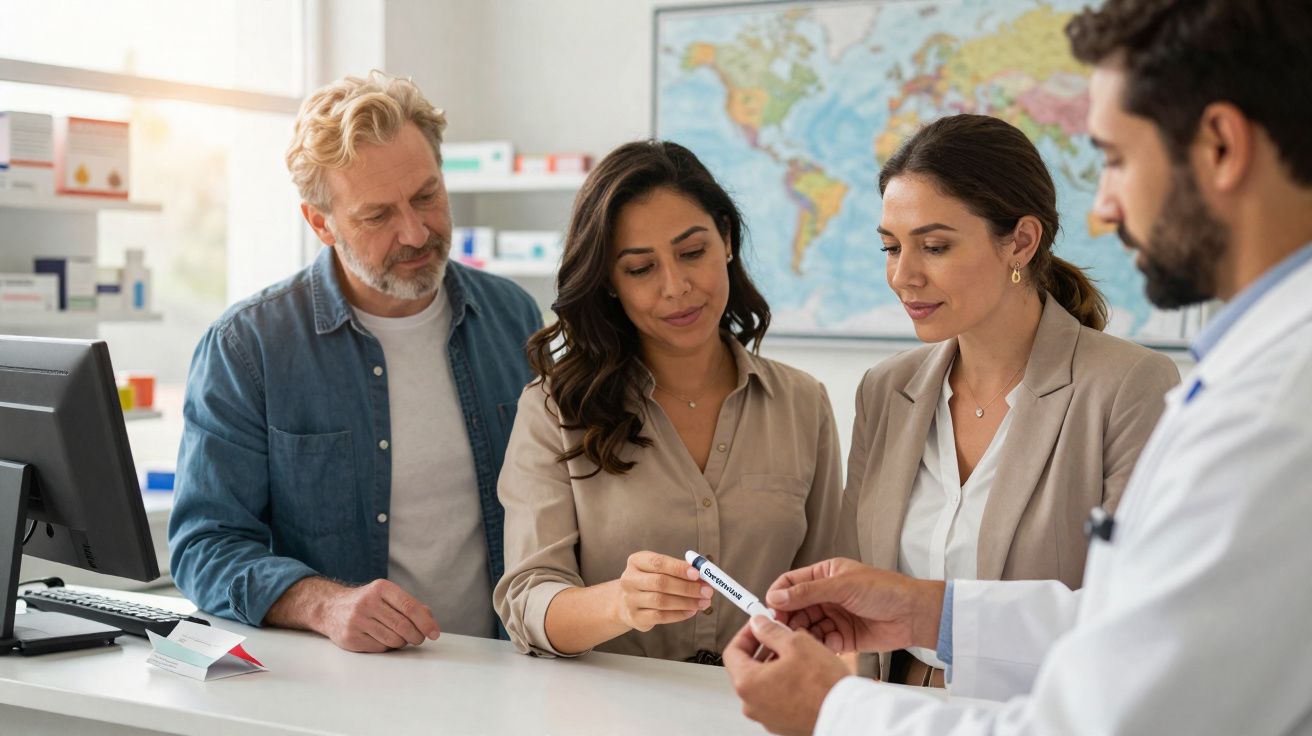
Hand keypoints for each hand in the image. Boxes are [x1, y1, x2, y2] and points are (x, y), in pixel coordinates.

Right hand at [300, 578, 440, 652]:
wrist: (331, 608)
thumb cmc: (368, 603)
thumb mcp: (387, 596)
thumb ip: (410, 605)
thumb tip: (430, 620)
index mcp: (381, 588)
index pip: (409, 607)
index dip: (426, 622)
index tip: (435, 633)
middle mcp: (367, 602)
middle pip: (403, 626)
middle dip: (417, 636)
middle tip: (419, 638)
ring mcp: (357, 621)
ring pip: (393, 639)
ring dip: (402, 642)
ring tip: (399, 637)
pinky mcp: (350, 638)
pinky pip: (380, 648)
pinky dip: (386, 647)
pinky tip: (381, 639)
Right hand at [610, 551, 712, 631]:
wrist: (625, 603)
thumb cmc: (649, 582)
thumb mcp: (659, 569)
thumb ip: (679, 569)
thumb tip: (703, 574)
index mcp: (636, 561)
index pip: (658, 563)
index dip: (679, 568)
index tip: (697, 573)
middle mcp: (629, 579)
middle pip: (661, 583)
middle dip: (687, 587)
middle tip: (707, 591)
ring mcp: (630, 600)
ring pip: (662, 601)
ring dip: (687, 602)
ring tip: (703, 602)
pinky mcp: (635, 617)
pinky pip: (661, 616)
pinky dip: (679, 614)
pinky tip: (692, 611)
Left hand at [724, 615, 850, 735]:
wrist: (847, 715)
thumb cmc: (824, 686)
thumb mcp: (796, 643)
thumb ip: (771, 631)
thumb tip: (759, 624)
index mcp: (747, 684)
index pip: (732, 651)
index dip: (746, 633)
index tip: (758, 626)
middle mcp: (752, 705)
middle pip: (748, 668)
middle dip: (763, 648)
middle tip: (779, 635)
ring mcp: (767, 717)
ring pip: (764, 683)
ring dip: (776, 665)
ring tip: (798, 654)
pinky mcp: (783, 723)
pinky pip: (777, 697)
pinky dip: (785, 683)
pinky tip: (804, 674)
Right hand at [765, 558, 944, 654]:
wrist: (913, 615)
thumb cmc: (885, 590)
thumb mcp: (843, 585)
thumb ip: (808, 592)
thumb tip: (777, 596)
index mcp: (825, 575)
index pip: (791, 583)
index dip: (779, 595)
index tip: (769, 608)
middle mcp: (827, 596)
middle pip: (795, 607)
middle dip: (787, 618)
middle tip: (780, 630)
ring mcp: (834, 617)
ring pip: (806, 627)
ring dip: (801, 634)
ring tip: (798, 641)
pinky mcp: (842, 638)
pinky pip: (821, 642)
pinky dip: (817, 646)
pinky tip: (817, 648)